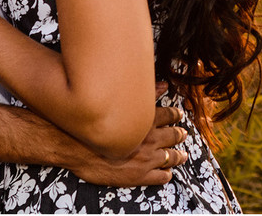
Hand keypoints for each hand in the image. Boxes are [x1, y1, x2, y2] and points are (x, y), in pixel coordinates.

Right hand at [67, 104, 189, 185]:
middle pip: (173, 136)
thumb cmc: (95, 124)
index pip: (169, 116)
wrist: (77, 148)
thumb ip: (146, 94)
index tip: (178, 116)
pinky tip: (167, 174)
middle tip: (183, 134)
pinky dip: (166, 174)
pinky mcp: (140, 176)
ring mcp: (147, 159)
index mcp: (147, 121)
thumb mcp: (123, 104)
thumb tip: (164, 85)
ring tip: (182, 155)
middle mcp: (151, 139)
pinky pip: (160, 176)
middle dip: (179, 135)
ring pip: (170, 157)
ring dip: (178, 156)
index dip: (175, 116)